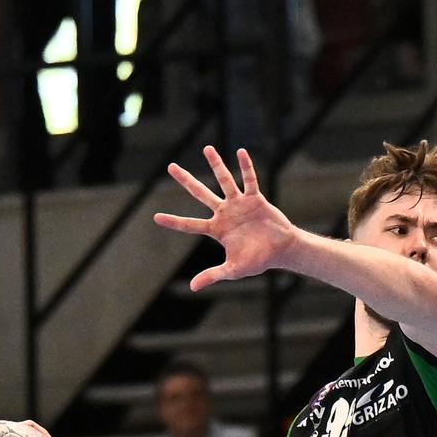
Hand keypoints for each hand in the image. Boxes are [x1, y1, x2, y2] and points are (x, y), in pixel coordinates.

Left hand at [156, 146, 297, 291]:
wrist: (281, 250)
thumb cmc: (258, 261)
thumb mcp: (233, 270)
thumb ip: (213, 275)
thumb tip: (192, 287)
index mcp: (217, 229)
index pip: (190, 225)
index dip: (174, 221)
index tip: (155, 217)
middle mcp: (225, 213)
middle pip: (200, 194)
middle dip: (186, 181)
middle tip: (171, 167)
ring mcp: (239, 204)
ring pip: (224, 180)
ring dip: (216, 165)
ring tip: (207, 149)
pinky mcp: (255, 198)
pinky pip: (249, 180)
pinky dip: (246, 167)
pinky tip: (240, 152)